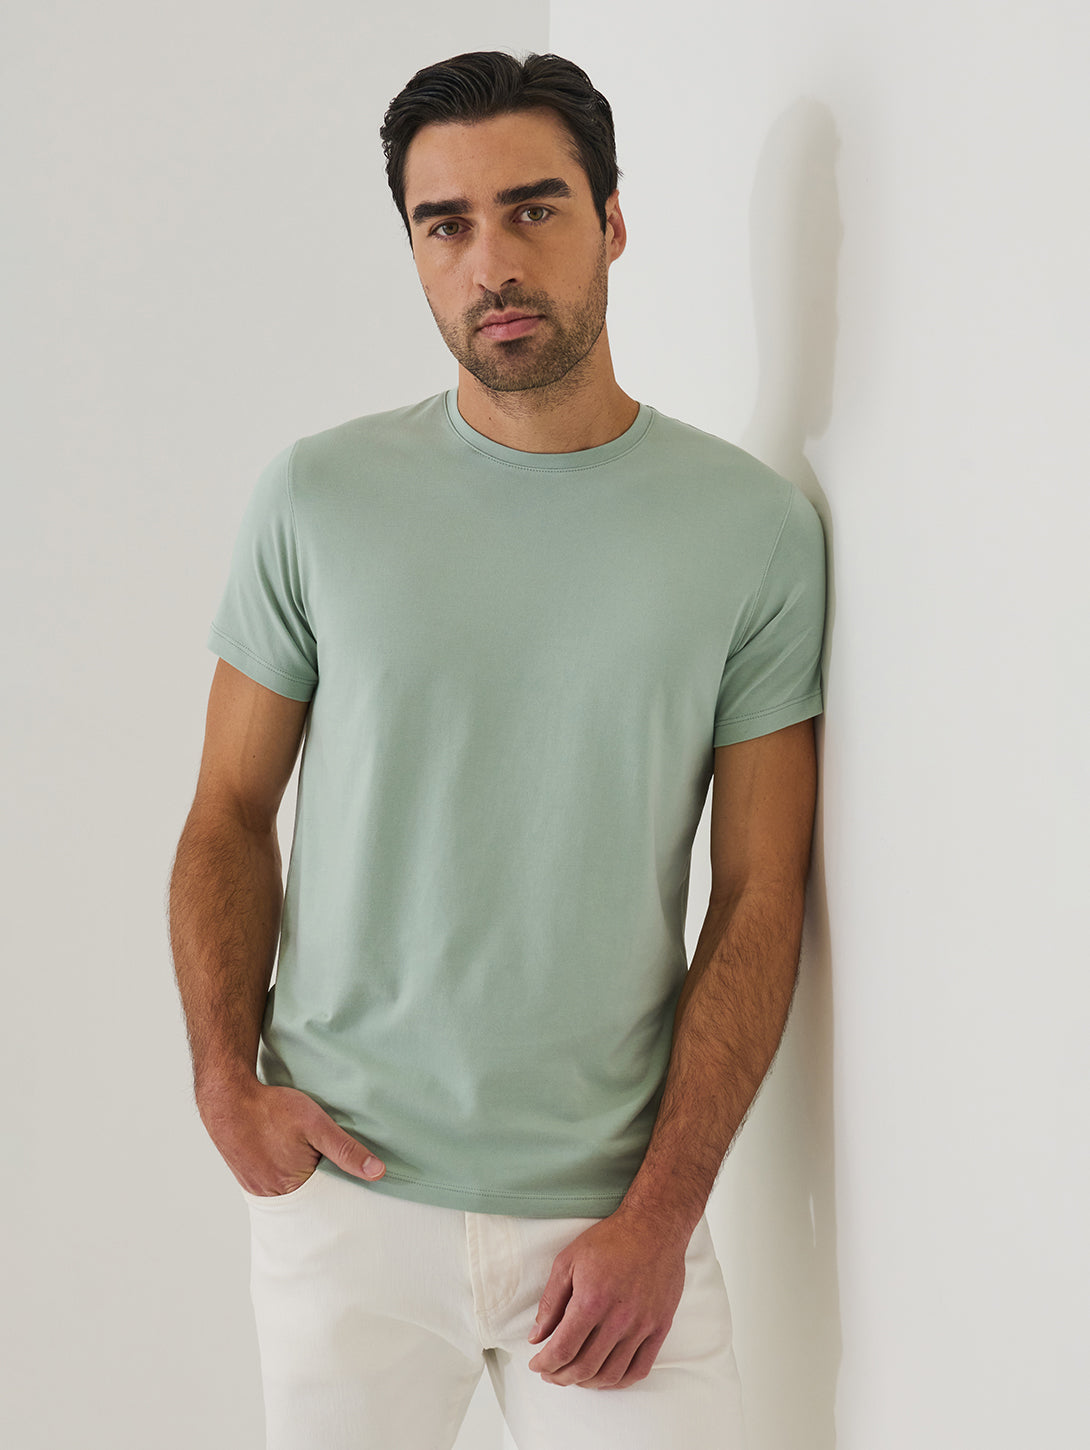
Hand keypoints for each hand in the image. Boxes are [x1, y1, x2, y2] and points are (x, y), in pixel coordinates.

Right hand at [197, 1079, 385, 1195]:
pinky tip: (290, 1159)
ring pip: (292, 1192)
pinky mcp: (248, 1178)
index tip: (356, 1182)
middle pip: (310, 1199)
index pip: (329, 1200)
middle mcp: (274, 1196)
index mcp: (293, 1188)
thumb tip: (378, 1172)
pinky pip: (273, 1184)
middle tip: (334, 1169)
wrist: (227, 1099)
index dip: (343, 1189)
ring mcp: (258, 1188)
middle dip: (324, 1188)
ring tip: (312, 1163)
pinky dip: (286, 1175)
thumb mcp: (316, 1124)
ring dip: (305, 1181)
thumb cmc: (271, 1109)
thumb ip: (346, 1150)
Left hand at [527, 1211, 686, 1389]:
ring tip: (575, 1377)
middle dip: (561, 1377)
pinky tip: (606, 1376)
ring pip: (611, 1374)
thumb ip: (550, 1302)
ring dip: (588, 1383)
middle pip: (585, 1367)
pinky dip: (620, 1381)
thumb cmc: (610, 1240)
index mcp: (591, 1301)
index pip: (563, 1349)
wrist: (654, 1226)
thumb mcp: (568, 1261)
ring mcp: (642, 1326)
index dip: (545, 1364)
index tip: (537, 1365)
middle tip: (551, 1374)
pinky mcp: (660, 1327)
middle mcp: (618, 1319)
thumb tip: (536, 1336)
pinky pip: (641, 1368)